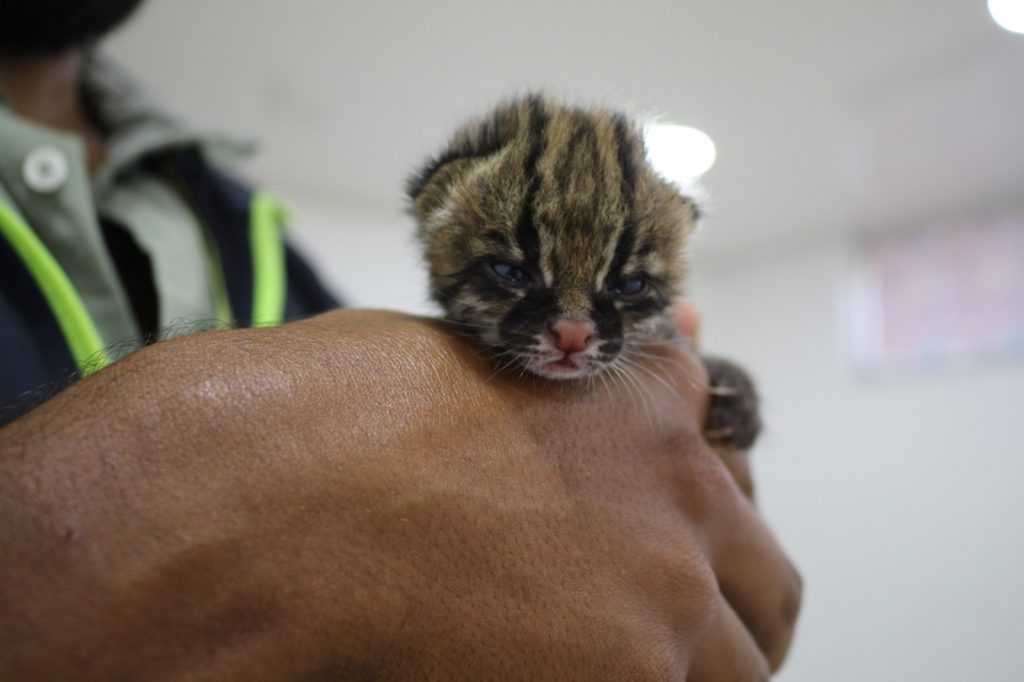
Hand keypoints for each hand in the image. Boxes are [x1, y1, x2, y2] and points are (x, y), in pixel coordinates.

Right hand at [0, 309, 799, 679]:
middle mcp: (676, 488)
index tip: (680, 550)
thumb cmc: (339, 416)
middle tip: (671, 639)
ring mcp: (661, 584)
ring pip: (738, 662)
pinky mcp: (620, 670)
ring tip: (610, 659)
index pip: (734, 471)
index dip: (708, 521)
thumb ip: (575, 389)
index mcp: (644, 396)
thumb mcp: (471, 364)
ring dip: (691, 666)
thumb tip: (671, 352)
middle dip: (730, 615)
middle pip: (767, 588)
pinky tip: (557, 668)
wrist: (277, 496)